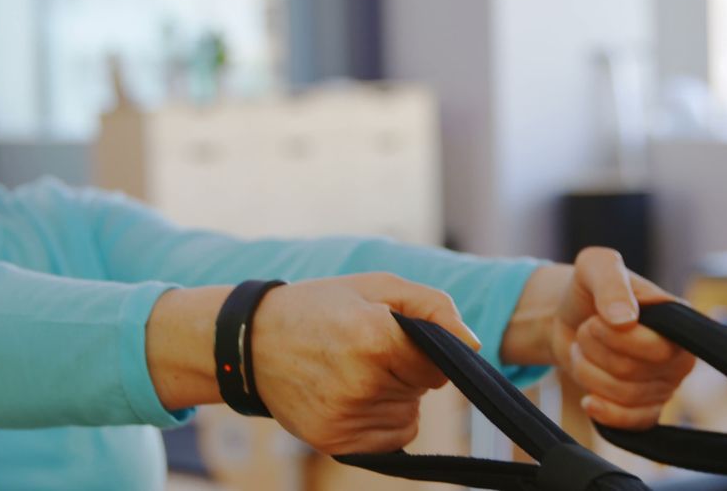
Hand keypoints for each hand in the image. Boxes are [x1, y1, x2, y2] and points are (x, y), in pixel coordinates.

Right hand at [252, 273, 479, 454]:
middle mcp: (361, 383)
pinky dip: (381, 421)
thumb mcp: (377, 285)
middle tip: (364, 349)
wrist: (253, 341)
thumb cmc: (322, 306)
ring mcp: (346, 417)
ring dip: (394, 397)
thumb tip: (473, 345)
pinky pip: (391, 439)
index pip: (438, 361)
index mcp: (374, 338)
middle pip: (423, 389)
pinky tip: (349, 395)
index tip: (391, 335)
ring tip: (352, 371)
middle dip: (407, 370)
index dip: (421, 347)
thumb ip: (434, 306)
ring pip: (409, 416)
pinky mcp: (335, 442)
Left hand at [503, 247, 695, 429]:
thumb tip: (625, 319)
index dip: (616, 337)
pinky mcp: (646, 407)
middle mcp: (680, 355)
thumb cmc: (590, 288)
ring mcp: (665, 384)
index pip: (658, 347)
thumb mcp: (595, 266)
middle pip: (633, 372)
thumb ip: (611, 283)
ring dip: (589, 371)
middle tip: (586, 331)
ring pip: (624, 397)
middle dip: (595, 350)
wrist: (568, 317)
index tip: (595, 318)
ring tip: (585, 350)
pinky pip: (633, 424)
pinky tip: (589, 399)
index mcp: (679, 320)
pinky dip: (605, 413)